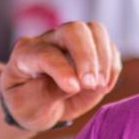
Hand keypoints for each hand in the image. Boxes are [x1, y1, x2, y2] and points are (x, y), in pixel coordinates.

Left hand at [3, 21, 120, 130]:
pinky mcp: (93, 53)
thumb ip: (48, 93)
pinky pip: (110, 48)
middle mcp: (50, 41)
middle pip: (74, 30)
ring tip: (99, 85)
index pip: (46, 53)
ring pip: (96, 31)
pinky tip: (103, 86)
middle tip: (89, 84)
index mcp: (26, 53)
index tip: (73, 88)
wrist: (38, 107)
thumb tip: (76, 84)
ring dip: (103, 58)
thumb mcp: (29, 106)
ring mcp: (72, 44)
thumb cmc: (29, 105)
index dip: (62, 69)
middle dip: (87, 56)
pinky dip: (112, 67)